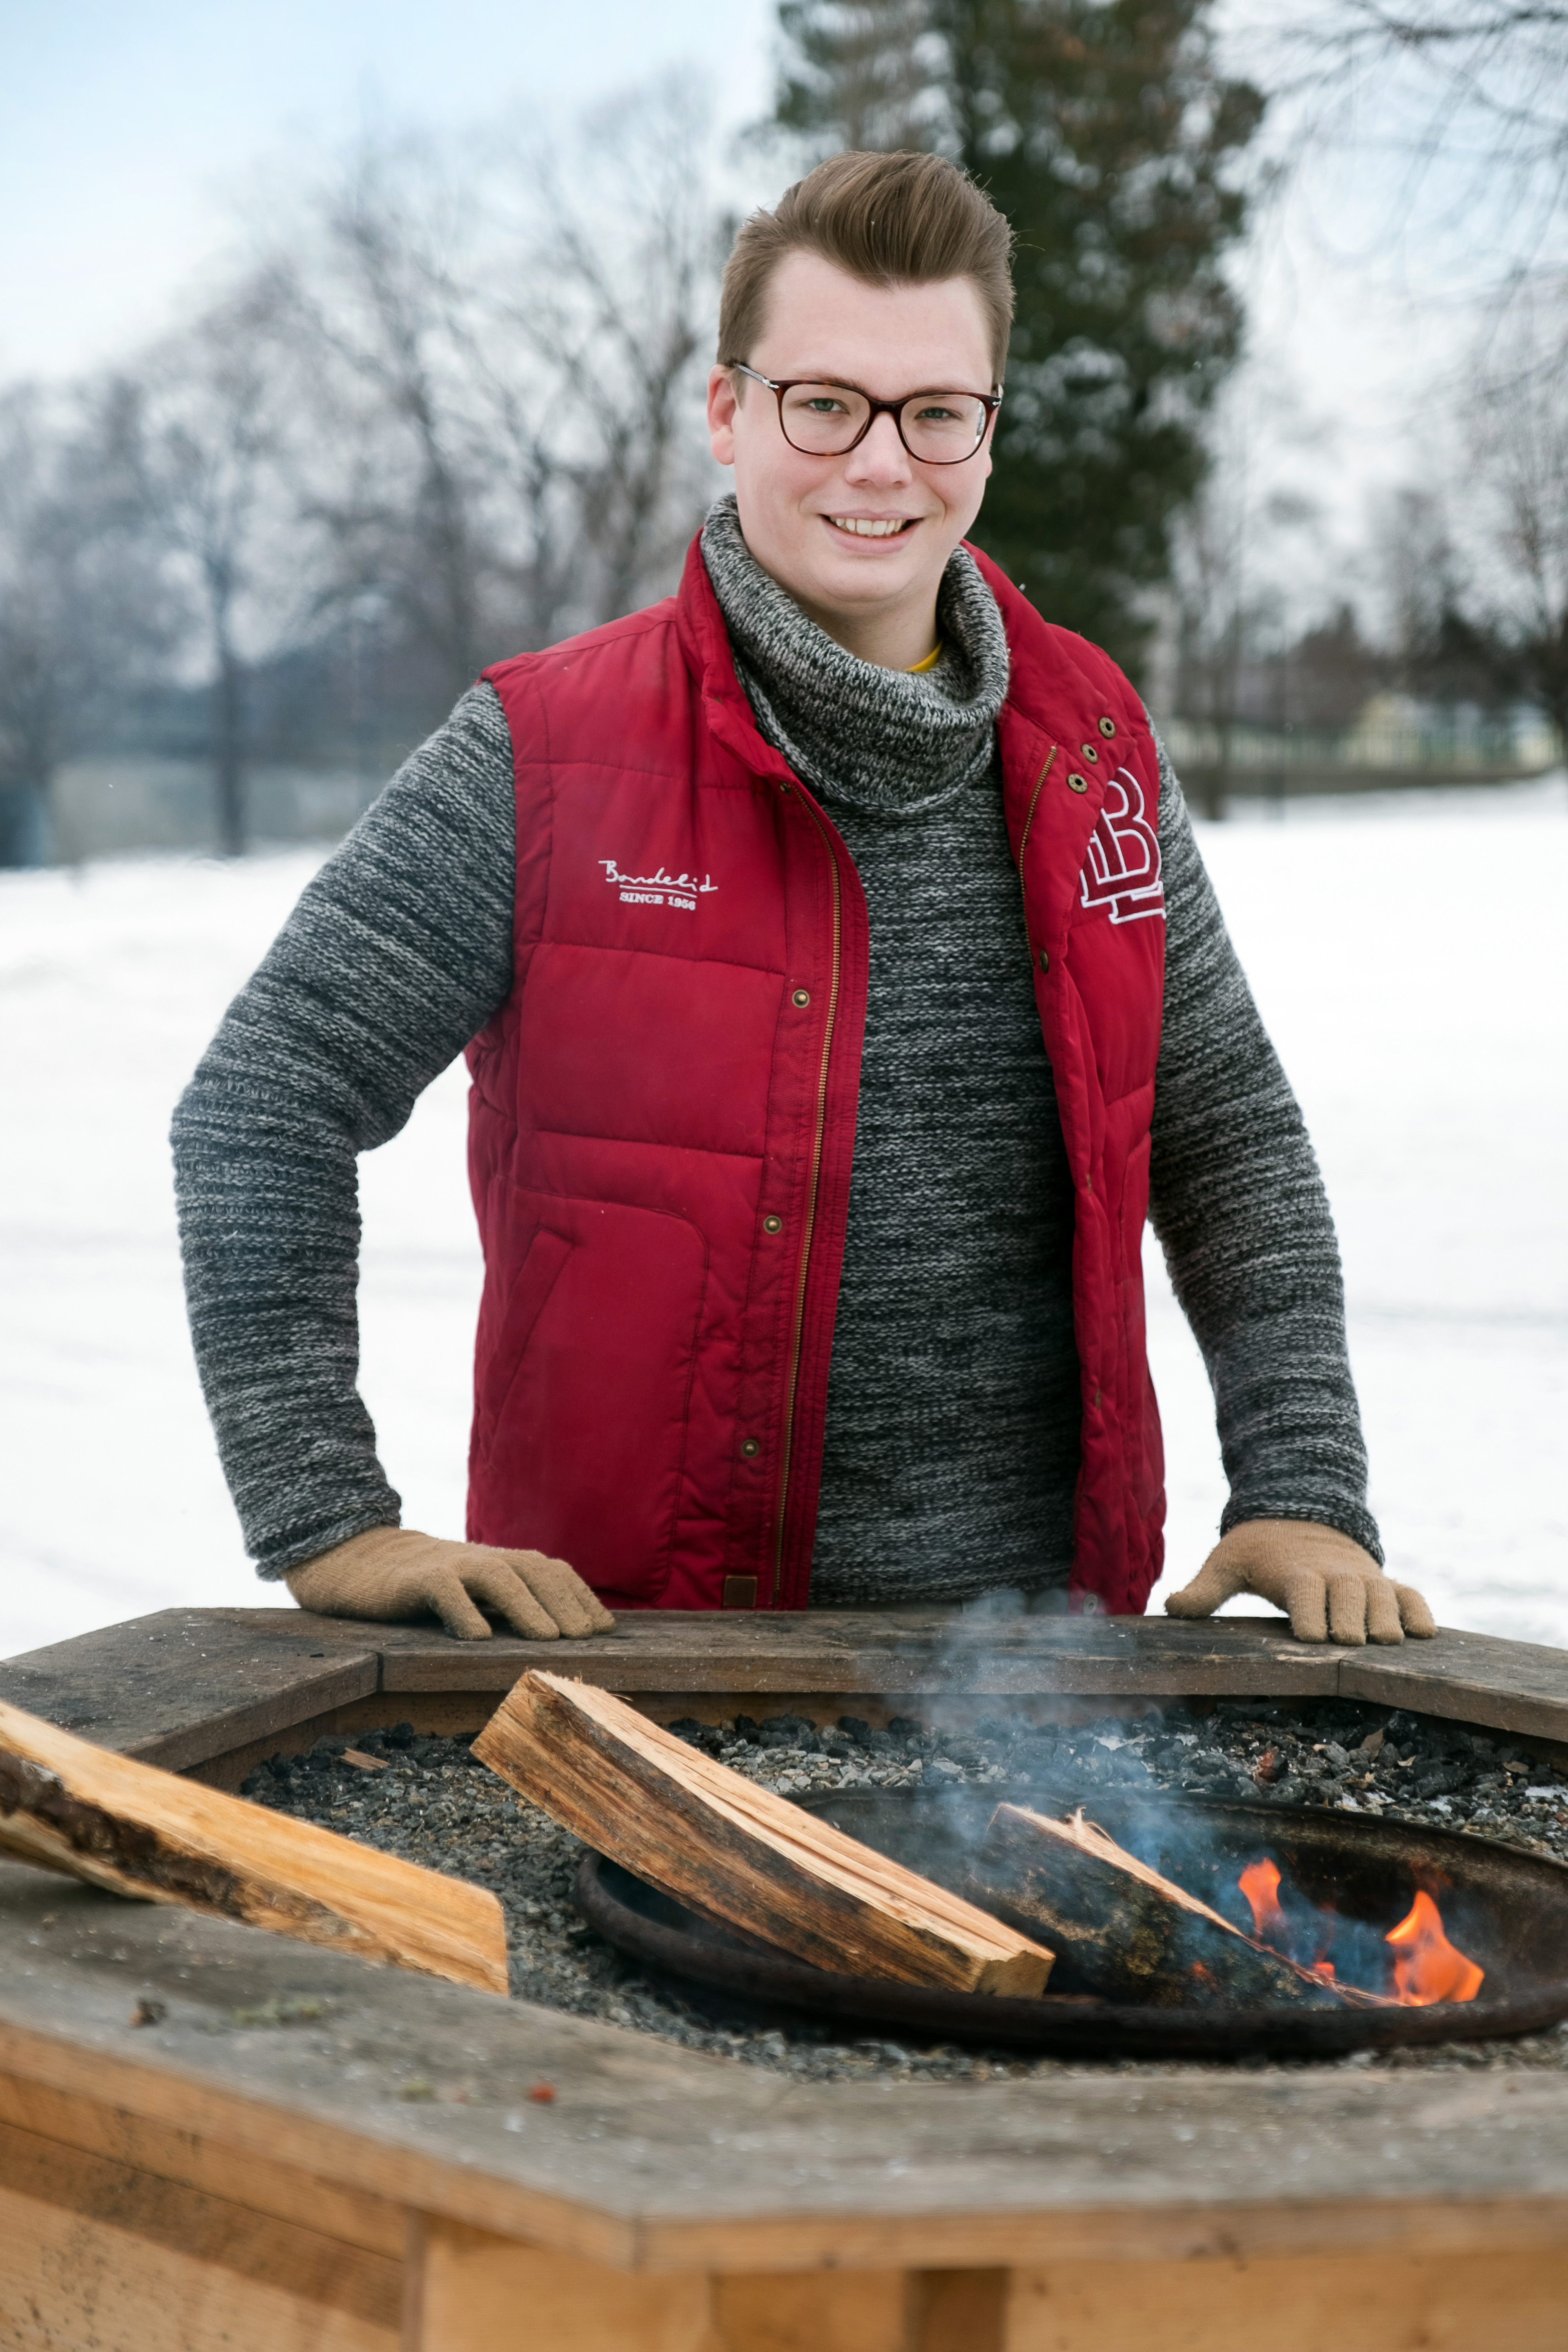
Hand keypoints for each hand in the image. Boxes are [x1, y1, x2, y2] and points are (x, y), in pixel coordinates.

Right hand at [284, 1526, 615, 1641]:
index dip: (581, 1597)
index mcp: (502, 1563)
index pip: (552, 1572)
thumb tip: (565, 1635)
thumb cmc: (430, 1585)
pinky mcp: (415, 1580)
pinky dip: (463, 1610)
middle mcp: (482, 1559)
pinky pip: (443, 1590)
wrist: (361, 1560)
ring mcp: (450, 1566)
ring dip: (526, 1606)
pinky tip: (478, 1636)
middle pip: (534, 1571)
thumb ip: (513, 1602)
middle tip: (586, 1639)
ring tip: (549, 1638)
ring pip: (496, 1577)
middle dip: (564, 1603)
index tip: (605, 1629)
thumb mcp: (476, 1591)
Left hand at [1164, 1519, 1435, 1645]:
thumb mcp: (1226, 1562)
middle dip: (1349, 1623)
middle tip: (1347, 1644)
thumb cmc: (1257, 1549)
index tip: (1310, 1638)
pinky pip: (1410, 1595)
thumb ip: (1203, 1589)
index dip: (1309, 1615)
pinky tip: (1422, 1634)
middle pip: (1350, 1597)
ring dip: (1385, 1620)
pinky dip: (1418, 1612)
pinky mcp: (1383, 1581)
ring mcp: (1363, 1577)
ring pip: (1383, 1598)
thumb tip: (1169, 1607)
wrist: (1298, 1513)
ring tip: (1385, 1643)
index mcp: (1295, 1571)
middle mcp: (1335, 1574)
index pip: (1305, 1592)